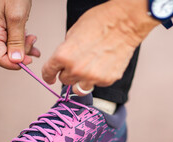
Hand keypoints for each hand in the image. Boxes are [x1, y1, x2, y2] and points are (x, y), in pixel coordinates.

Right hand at [0, 0, 39, 69]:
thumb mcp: (17, 18)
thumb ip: (16, 40)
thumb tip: (16, 60)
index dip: (14, 64)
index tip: (28, 61)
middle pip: (5, 55)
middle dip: (21, 54)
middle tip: (33, 44)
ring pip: (10, 50)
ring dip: (24, 48)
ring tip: (34, 40)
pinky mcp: (2, 28)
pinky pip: (12, 42)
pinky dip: (23, 43)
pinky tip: (32, 41)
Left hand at [42, 0, 158, 95]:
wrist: (124, 24)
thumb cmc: (100, 22)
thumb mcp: (73, 32)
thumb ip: (66, 50)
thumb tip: (65, 60)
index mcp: (63, 55)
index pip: (48, 72)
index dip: (48, 76)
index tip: (50, 79)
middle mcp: (75, 69)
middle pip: (64, 80)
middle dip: (68, 73)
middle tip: (78, 64)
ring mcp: (91, 77)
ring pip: (79, 87)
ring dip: (82, 80)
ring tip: (90, 68)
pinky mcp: (106, 80)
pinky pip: (97, 84)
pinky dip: (98, 78)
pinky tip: (104, 64)